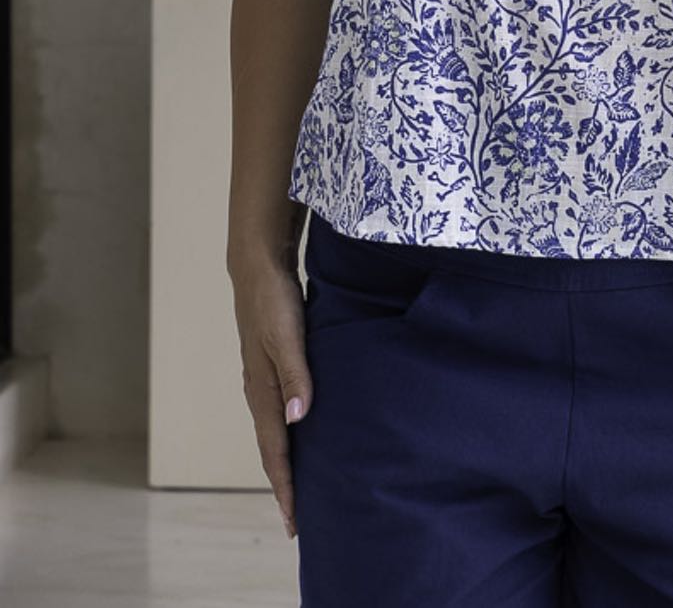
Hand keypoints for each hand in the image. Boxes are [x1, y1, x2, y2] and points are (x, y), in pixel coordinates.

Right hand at [228, 255, 313, 540]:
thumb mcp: (287, 333)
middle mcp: (258, 391)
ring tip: (298, 487)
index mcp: (261, 389)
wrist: (257, 266)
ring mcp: (262, 379)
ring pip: (274, 432)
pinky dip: (287, 435)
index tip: (294, 520)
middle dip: (283, 484)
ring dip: (285, 462)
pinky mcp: (270, 366)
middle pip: (272, 449)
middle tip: (297, 519)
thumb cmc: (274, 299)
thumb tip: (298, 419)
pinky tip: (300, 435)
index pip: (275, 450)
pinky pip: (278, 412)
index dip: (285, 485)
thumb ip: (295, 374)